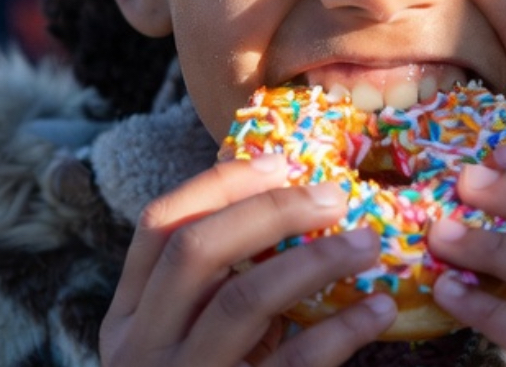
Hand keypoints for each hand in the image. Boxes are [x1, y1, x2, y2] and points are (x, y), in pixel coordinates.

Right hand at [100, 154, 397, 366]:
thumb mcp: (187, 341)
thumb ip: (213, 287)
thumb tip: (289, 199)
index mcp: (127, 319)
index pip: (159, 225)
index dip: (219, 182)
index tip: (282, 159)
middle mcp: (142, 351)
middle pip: (197, 250)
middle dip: (271, 210)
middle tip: (336, 195)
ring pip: (243, 299)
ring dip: (314, 260)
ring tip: (369, 243)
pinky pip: (292, 364)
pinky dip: (341, 330)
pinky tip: (378, 309)